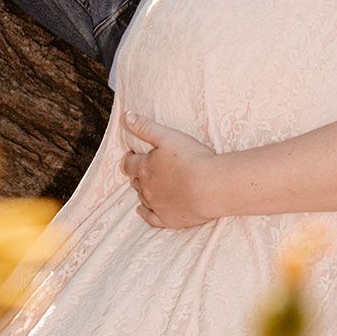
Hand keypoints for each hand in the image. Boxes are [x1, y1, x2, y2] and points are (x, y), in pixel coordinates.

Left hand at [120, 112, 218, 228]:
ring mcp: (156, 205)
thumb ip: (145, 127)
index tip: (134, 154)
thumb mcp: (167, 136)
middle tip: (147, 168)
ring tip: (152, 184)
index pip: (129, 163)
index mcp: (145, 167)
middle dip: (139, 174)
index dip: (130, 158)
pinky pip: (150, 218)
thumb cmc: (191, 158)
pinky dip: (145, 213)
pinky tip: (143, 210)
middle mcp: (146, 188)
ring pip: (143, 197)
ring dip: (144, 190)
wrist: (210, 186)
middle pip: (136, 181)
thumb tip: (126, 116)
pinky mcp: (167, 219)